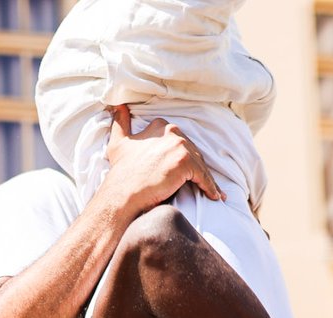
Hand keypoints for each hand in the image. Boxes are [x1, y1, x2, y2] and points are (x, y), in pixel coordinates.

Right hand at [102, 104, 222, 214]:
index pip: (181, 142)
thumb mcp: (119, 142)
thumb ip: (121, 122)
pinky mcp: (184, 161)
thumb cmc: (121, 172)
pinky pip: (203, 175)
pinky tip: (213, 195)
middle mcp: (171, 132)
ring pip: (199, 164)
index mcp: (160, 125)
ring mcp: (179, 145)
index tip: (187, 169)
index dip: (185, 157)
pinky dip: (210, 186)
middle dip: (198, 168)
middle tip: (204, 183)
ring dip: (207, 179)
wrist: (123, 193)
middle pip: (192, 152)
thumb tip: (118, 106)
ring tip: (212, 191)